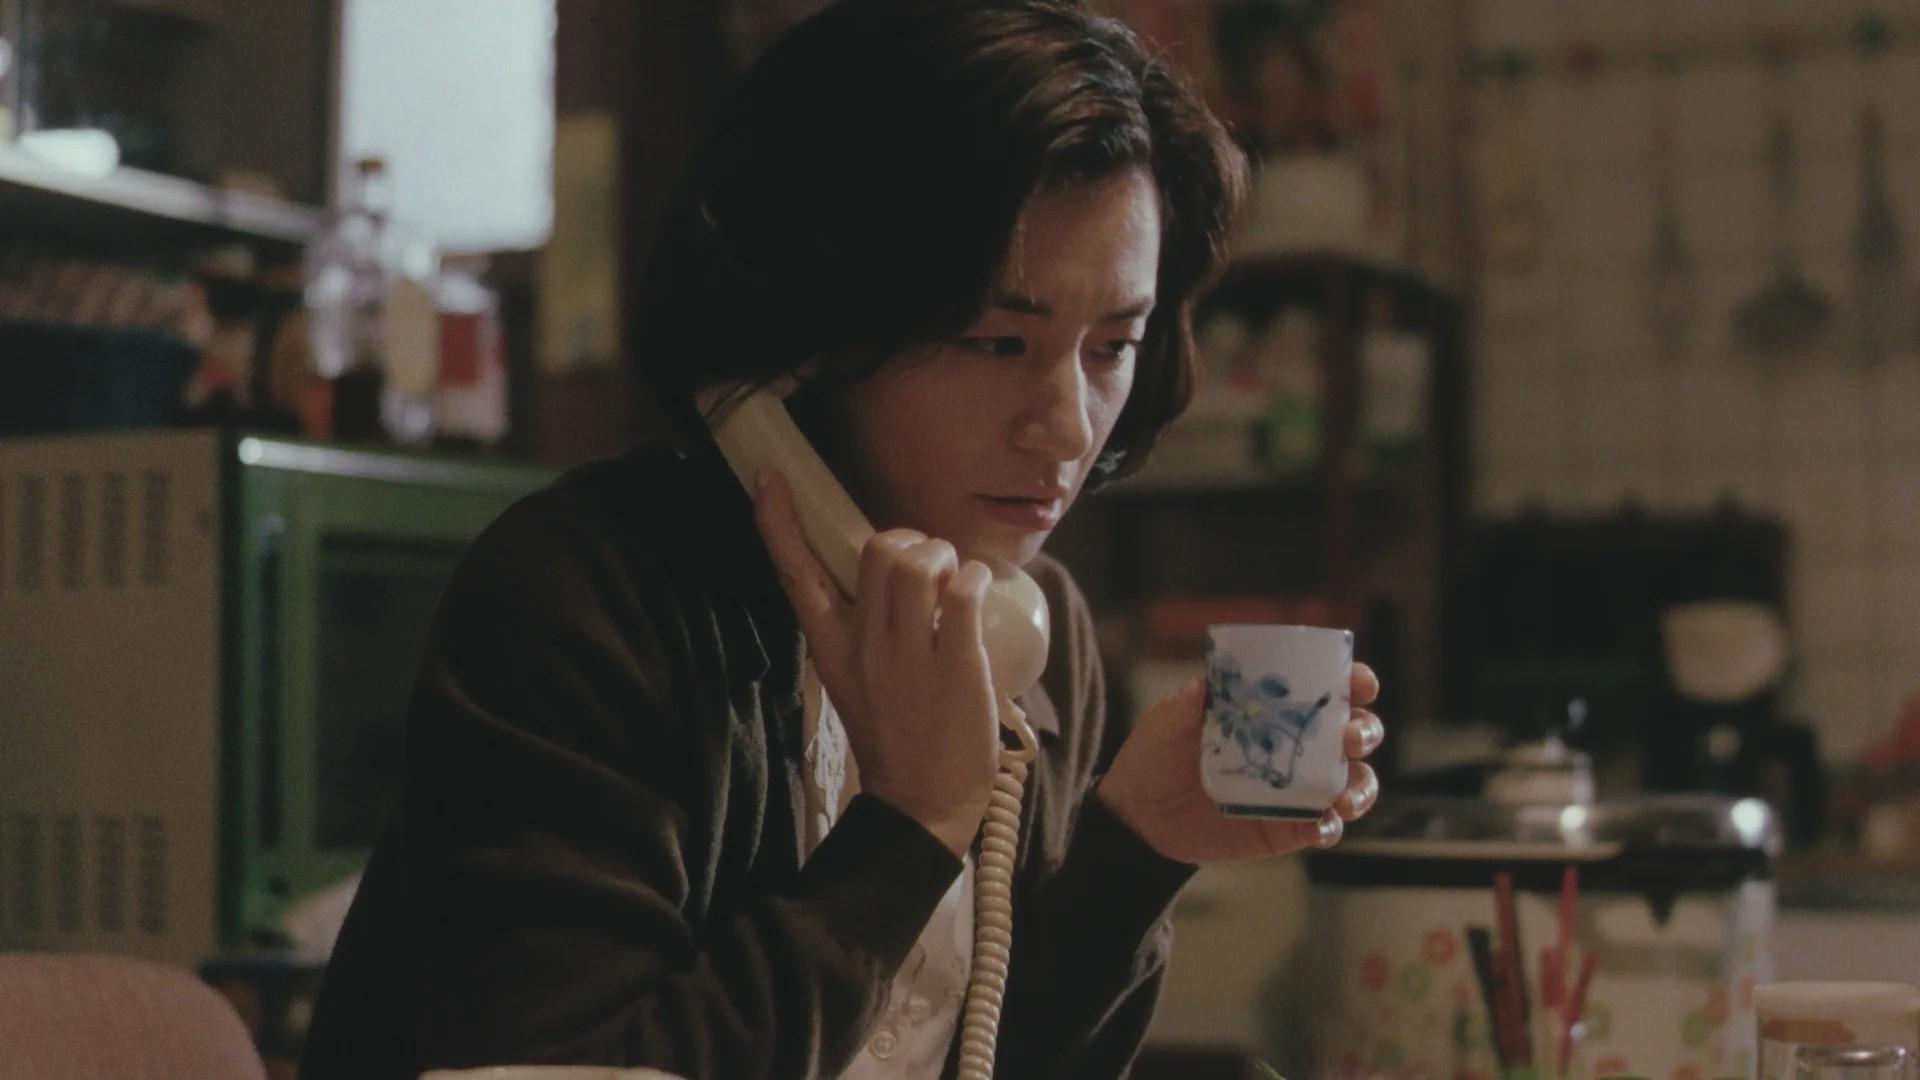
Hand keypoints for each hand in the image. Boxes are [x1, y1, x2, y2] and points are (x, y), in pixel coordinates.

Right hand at [753, 469, 1000, 857]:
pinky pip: (964, 591)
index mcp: (831, 648)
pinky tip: (977, 595)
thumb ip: (866, 627)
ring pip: (918, 563)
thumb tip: (896, 571)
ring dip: (945, 555)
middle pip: (877, 550)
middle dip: (911, 539)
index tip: (770, 478)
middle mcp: (864, 645)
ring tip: (954, 581)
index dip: (781, 524)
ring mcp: (909, 655)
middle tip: (930, 566)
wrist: (923, 804)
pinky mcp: (956, 665)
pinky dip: (975, 579)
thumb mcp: (858, 677)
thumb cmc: (897, 734)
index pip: (797, 576)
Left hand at [1095, 664, 1384, 864]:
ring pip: (1353, 782)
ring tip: (1344, 797)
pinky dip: (1332, 826)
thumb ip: (1188, 703)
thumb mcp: (1166, 723)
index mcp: (1274, 708)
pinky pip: (1326, 827)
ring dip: (1361, 786)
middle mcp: (1297, 744)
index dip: (1354, 682)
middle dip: (1365, 731)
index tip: (1361, 683)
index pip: (1327, 689)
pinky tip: (1321, 825)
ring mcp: (1298, 787)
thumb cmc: (1156, 756)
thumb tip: (1208, 682)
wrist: (1139, 818)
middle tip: (1351, 738)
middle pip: (1354, 733)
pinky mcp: (1289, 828)